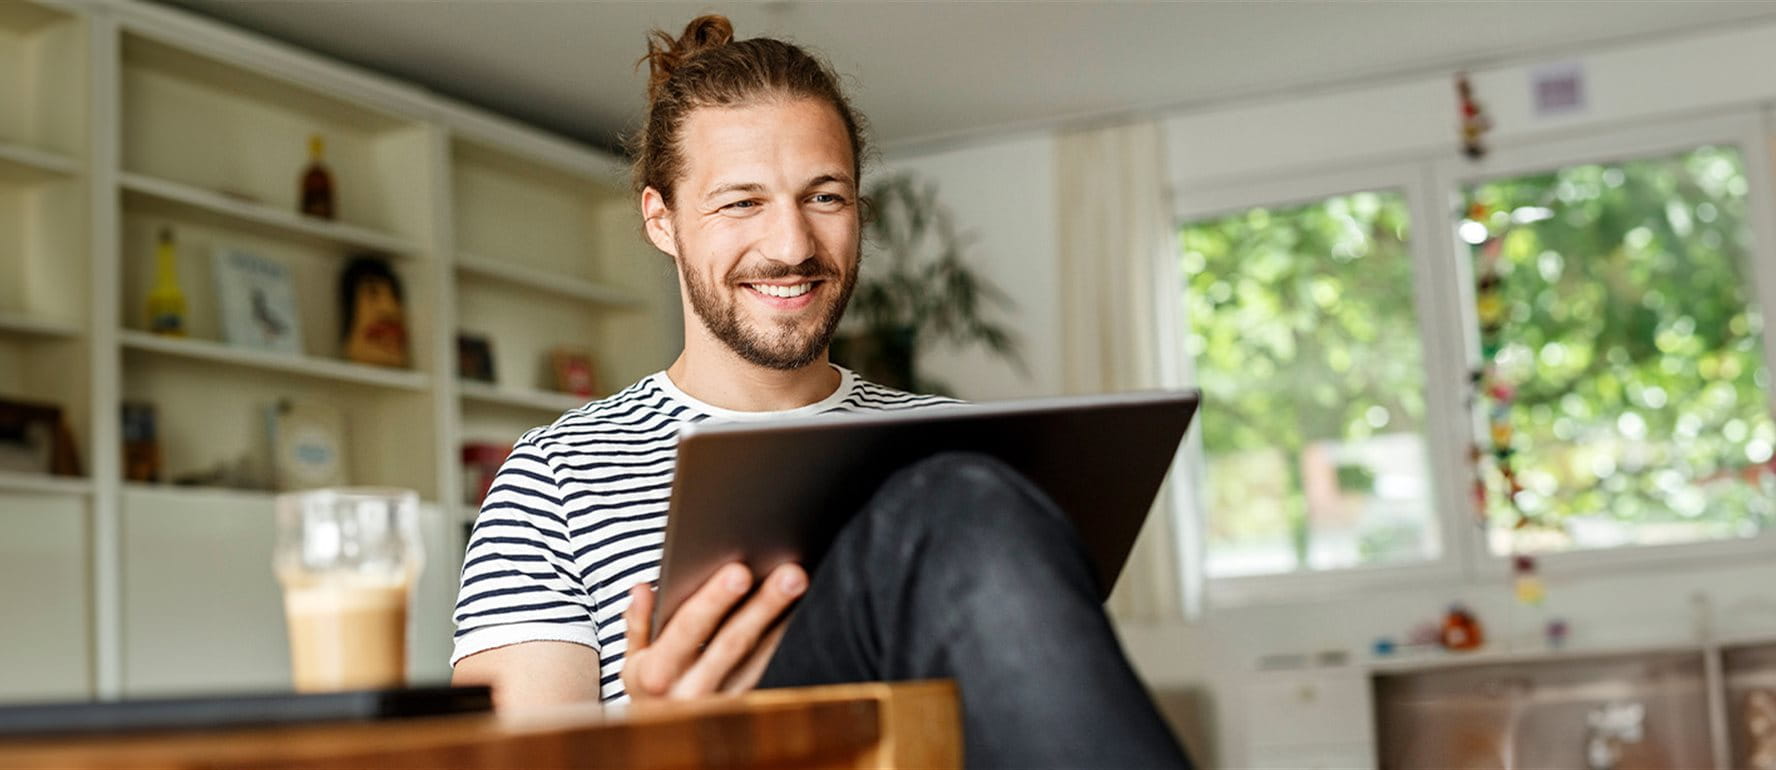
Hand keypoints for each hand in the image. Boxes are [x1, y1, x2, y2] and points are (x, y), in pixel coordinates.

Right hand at [620, 562, 806, 700]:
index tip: (740, 571)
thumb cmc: (651, 684)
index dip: (714, 600)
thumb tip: (641, 589)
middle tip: (791, 574)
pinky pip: (769, 670)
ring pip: (759, 659)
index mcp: (655, 676)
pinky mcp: (745, 707)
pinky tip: (797, 610)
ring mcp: (722, 704)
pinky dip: (781, 639)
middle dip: (763, 605)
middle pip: (733, 642)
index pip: (687, 629)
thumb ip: (637, 623)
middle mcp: (689, 694)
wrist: (665, 738)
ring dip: (781, 620)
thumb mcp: (633, 658)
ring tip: (799, 583)